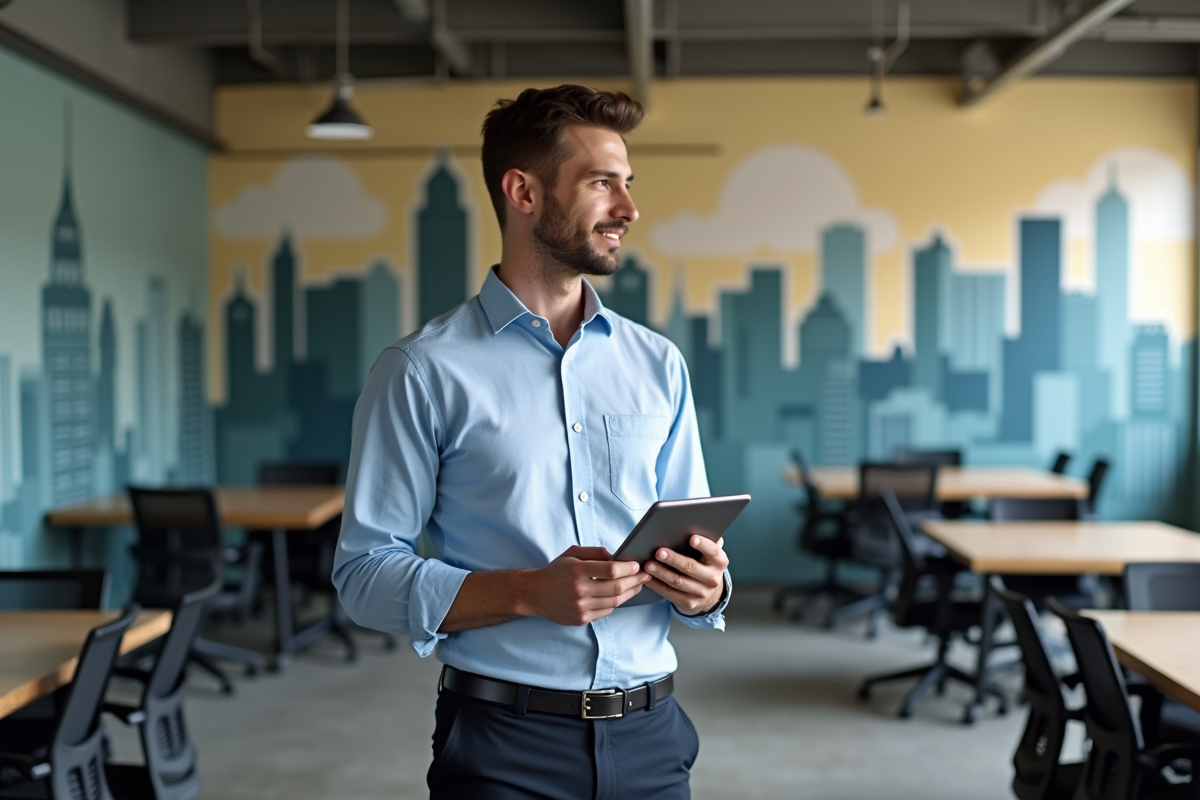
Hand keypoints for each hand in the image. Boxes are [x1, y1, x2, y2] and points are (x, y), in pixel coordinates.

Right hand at [519, 545, 650, 625]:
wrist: (533, 594)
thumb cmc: (555, 571)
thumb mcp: (571, 554)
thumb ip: (595, 552)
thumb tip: (617, 556)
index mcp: (577, 570)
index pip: (611, 569)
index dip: (628, 568)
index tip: (637, 565)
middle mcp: (579, 590)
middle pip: (616, 588)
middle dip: (635, 581)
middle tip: (646, 575)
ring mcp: (580, 607)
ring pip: (614, 601)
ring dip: (630, 593)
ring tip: (638, 585)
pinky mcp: (581, 618)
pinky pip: (606, 611)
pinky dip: (616, 603)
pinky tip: (621, 595)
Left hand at [644, 535, 728, 615]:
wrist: (707, 592)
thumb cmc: (703, 563)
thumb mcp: (707, 552)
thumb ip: (703, 539)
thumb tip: (689, 524)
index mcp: (719, 561)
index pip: (713, 551)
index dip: (703, 545)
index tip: (691, 538)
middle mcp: (713, 578)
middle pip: (691, 567)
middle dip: (673, 559)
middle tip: (659, 552)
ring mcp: (701, 592)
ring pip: (678, 582)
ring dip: (661, 573)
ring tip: (648, 564)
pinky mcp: (689, 603)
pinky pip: (670, 593)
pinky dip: (657, 585)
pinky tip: (647, 577)